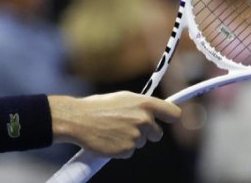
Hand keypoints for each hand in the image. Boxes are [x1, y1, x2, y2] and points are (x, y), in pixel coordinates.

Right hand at [50, 92, 180, 158]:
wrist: (78, 119)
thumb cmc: (97, 107)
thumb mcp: (122, 98)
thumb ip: (139, 106)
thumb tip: (150, 112)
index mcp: (144, 104)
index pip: (172, 112)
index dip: (171, 117)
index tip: (169, 119)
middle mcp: (144, 120)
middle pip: (157, 133)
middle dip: (147, 132)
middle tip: (128, 126)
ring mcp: (136, 136)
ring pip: (141, 142)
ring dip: (130, 139)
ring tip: (113, 130)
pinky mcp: (127, 150)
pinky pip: (129, 151)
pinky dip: (121, 148)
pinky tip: (109, 139)